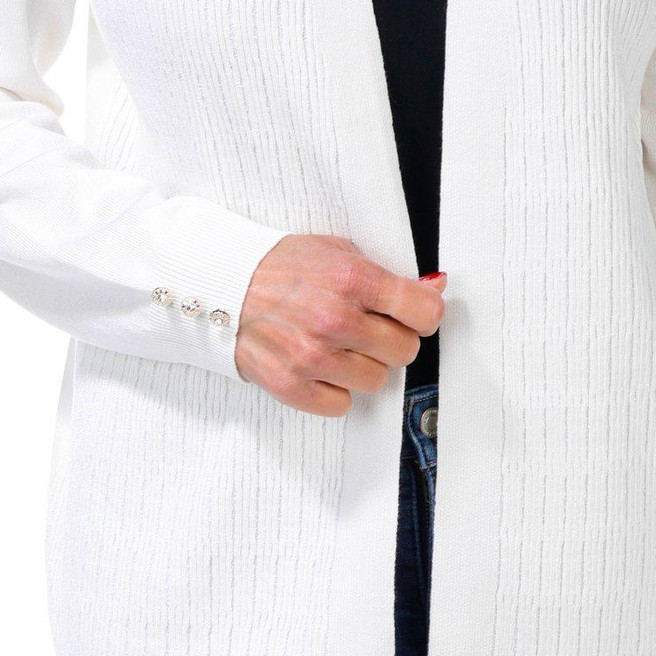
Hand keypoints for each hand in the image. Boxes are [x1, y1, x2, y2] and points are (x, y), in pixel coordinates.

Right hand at [234, 234, 445, 415]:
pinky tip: (322, 366)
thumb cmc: (279, 267)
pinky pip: (341, 404)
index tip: (413, 314)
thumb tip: (434, 288)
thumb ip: (387, 274)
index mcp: (351, 279)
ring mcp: (311, 355)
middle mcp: (334, 319)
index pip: (424, 312)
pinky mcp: (291, 385)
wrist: (221, 285)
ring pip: (376, 380)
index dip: (423, 314)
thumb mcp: (337, 251)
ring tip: (341, 346)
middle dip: (392, 339)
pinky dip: (336, 390)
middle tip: (369, 328)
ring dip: (364, 366)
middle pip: (404, 351)